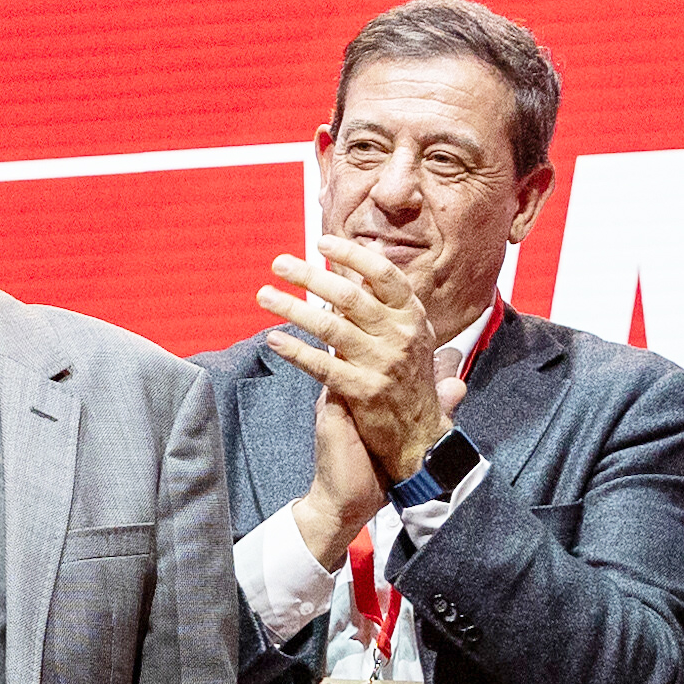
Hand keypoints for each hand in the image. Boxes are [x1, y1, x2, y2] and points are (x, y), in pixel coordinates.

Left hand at [261, 237, 446, 554]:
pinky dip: (296, 351)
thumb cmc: (409, 384)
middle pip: (349, 295)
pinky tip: (274, 339)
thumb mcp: (409, 341)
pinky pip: (321, 366)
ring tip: (264, 295)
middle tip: (279, 263)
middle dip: (310, 275)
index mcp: (413, 318)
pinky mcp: (363, 392)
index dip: (352, 255)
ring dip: (293, 308)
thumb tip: (356, 276)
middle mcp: (401, 336)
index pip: (383, 274)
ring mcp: (383, 364)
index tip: (322, 243)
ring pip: (330, 326)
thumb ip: (385, 311)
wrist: (418, 441)